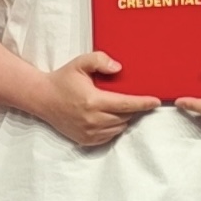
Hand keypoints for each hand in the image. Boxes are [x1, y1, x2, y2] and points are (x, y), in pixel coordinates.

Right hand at [29, 51, 159, 151]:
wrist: (43, 99)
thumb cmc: (63, 79)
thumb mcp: (80, 63)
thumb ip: (99, 60)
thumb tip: (119, 68)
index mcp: (93, 101)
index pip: (126, 104)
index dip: (143, 103)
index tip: (156, 102)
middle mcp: (92, 120)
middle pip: (125, 116)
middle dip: (133, 108)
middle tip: (132, 98)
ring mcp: (89, 132)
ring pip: (119, 127)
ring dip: (123, 118)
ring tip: (116, 106)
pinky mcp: (86, 140)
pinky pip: (110, 135)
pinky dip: (113, 126)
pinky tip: (107, 116)